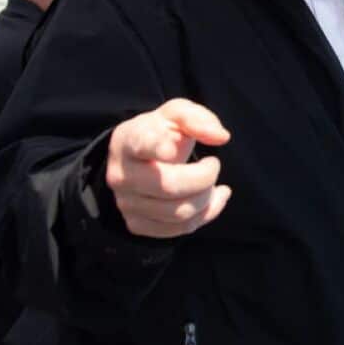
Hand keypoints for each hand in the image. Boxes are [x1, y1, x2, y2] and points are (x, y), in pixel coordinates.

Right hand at [106, 98, 232, 237]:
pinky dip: (206, 214)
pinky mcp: (137, 224)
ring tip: (212, 182)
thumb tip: (221, 137)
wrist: (138, 160)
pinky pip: (179, 229)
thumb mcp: (176, 115)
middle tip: (213, 164)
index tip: (171, 151)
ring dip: (207, 197)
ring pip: (178, 213)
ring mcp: (126, 203)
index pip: (141, 144)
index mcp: (129, 140)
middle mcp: (122, 175)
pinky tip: (214, 198)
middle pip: (169, 186)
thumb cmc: (162, 133)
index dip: (156, 148)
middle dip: (204, 177)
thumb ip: (197, 119)